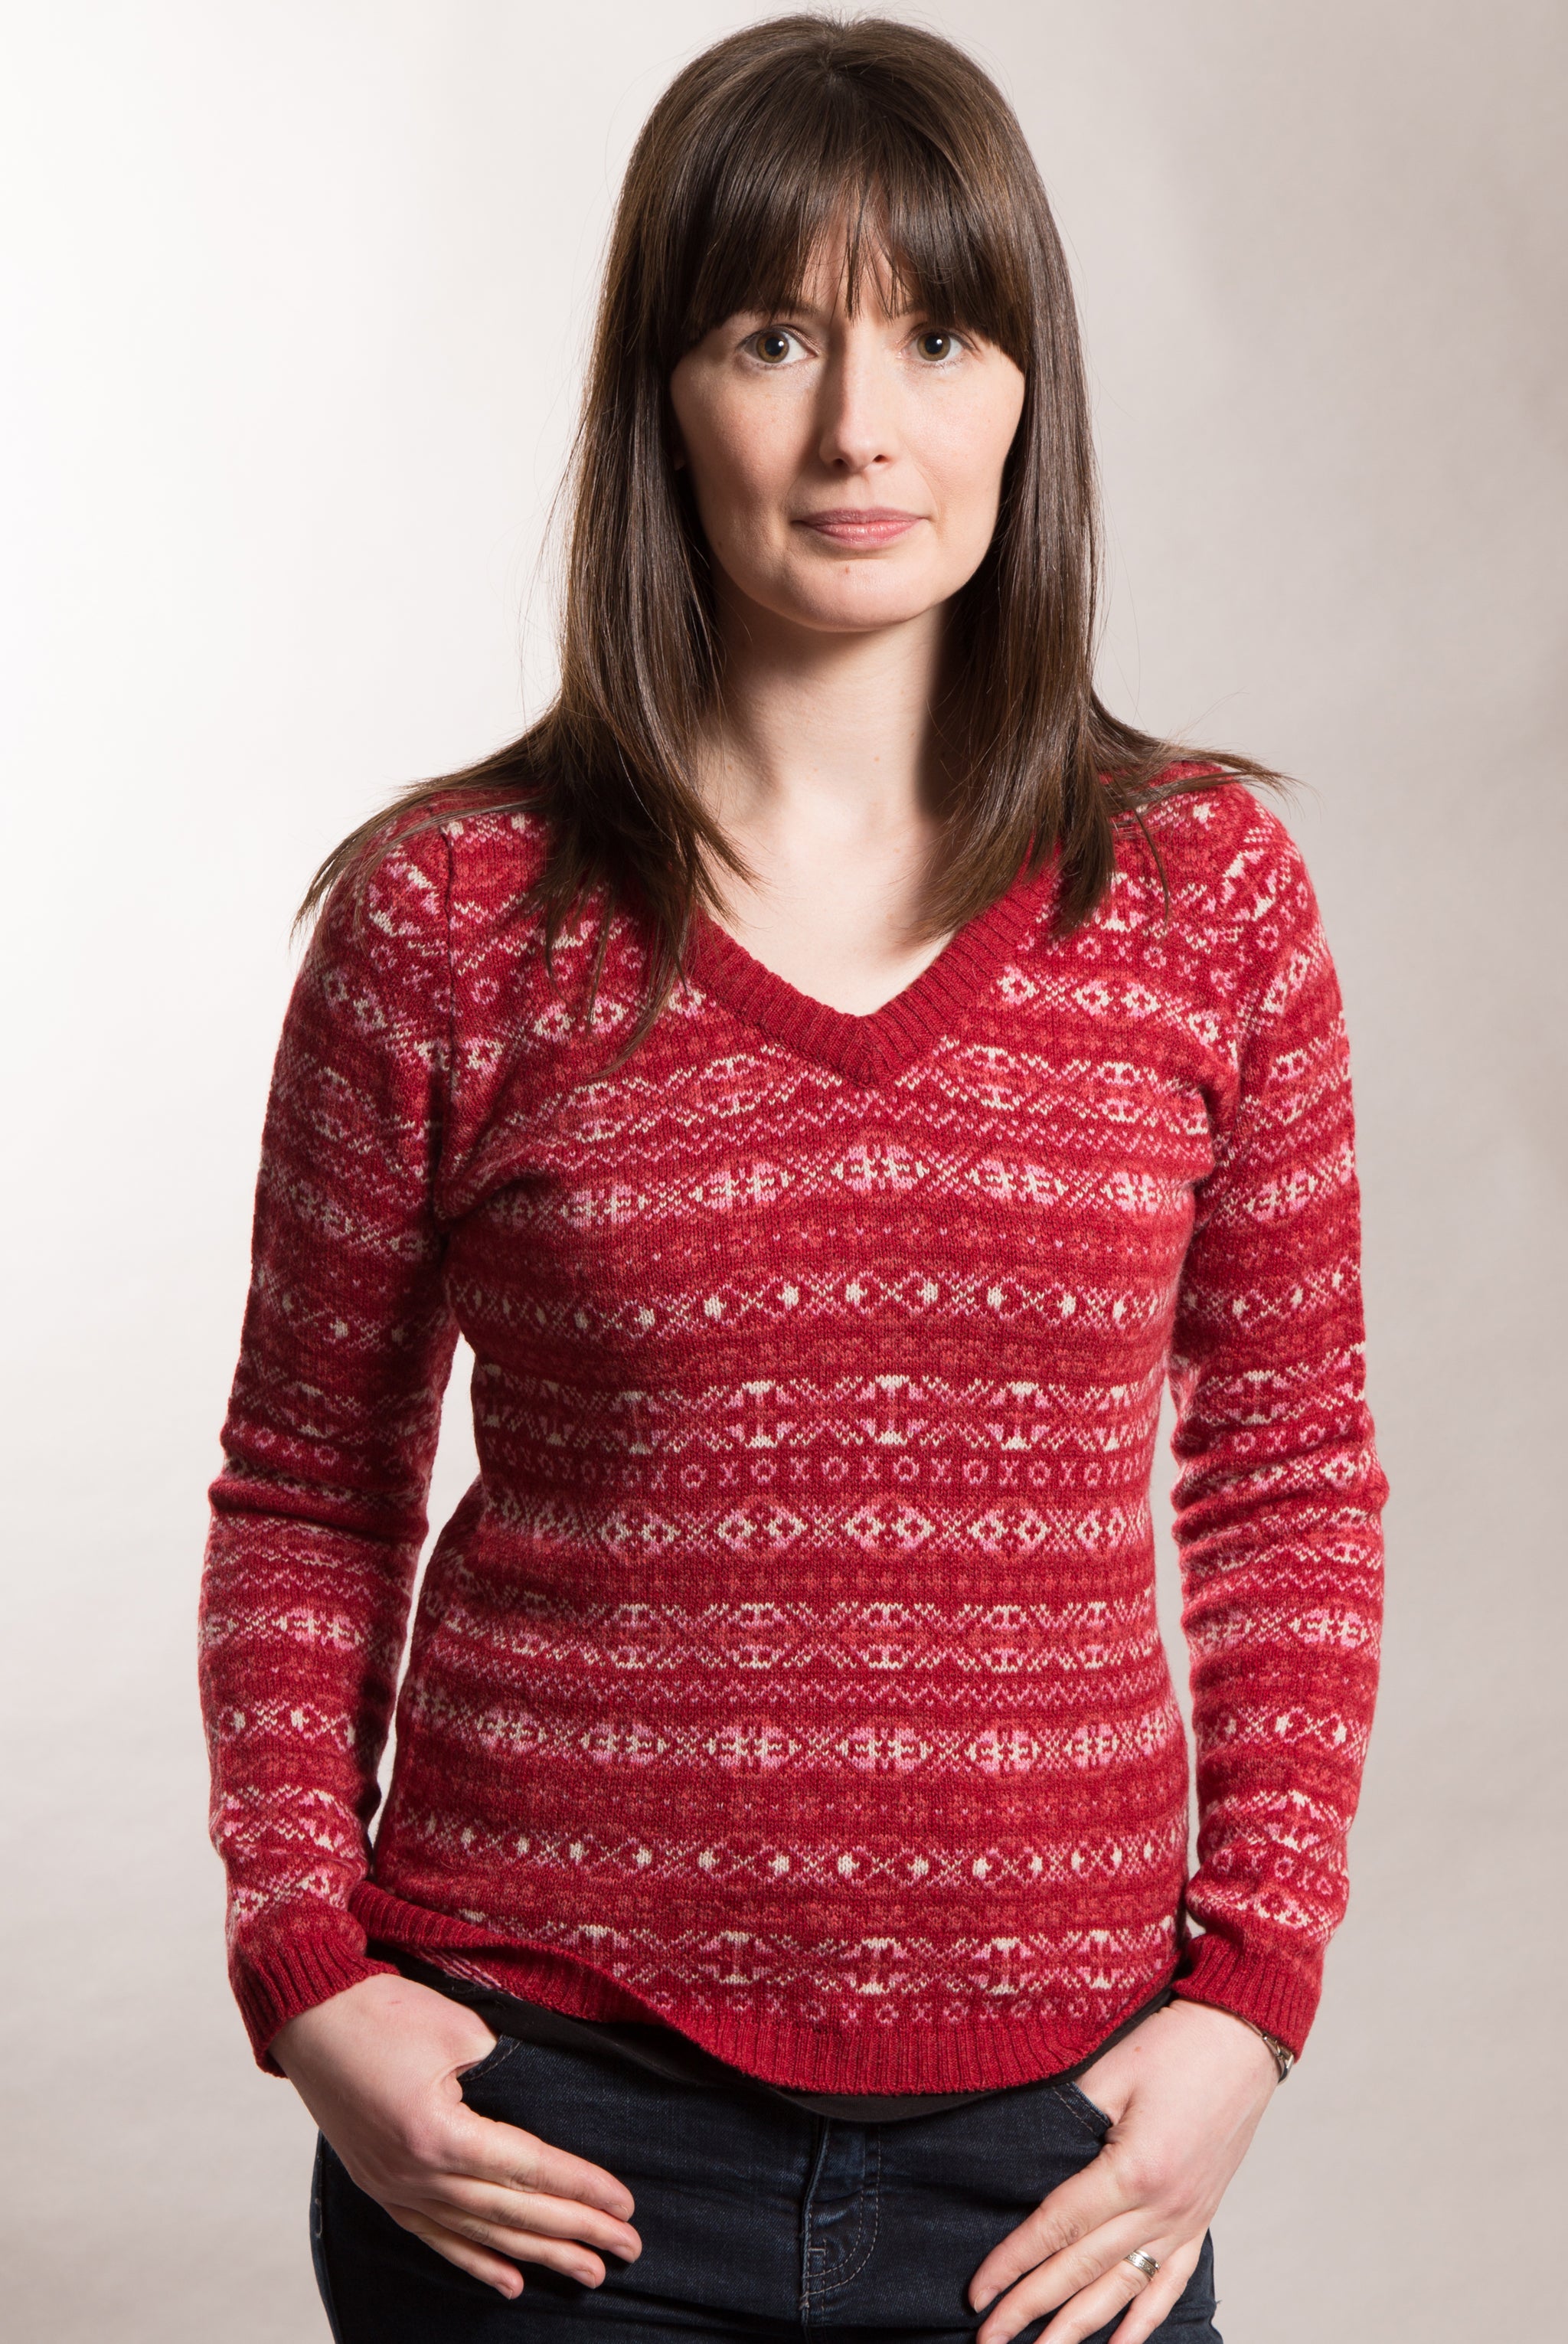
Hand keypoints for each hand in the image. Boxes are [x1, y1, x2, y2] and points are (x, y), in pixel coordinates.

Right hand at [272, 1972, 641, 2299]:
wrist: (308, 2014)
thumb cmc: (384, 2011)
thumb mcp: (460, 2030)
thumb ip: (506, 2076)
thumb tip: (544, 2112)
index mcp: (439, 2135)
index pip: (530, 2170)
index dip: (582, 2188)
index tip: (626, 2206)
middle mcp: (416, 2174)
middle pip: (512, 2212)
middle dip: (576, 2232)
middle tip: (628, 2250)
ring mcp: (394, 2186)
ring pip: (480, 2232)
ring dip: (537, 2254)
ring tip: (588, 2273)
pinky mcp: (380, 2185)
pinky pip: (435, 2235)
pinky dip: (476, 2260)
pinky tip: (511, 2281)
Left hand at [968, 1998, 1278, 2343]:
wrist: (1243, 2036)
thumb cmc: (1176, 2045)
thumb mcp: (1111, 2071)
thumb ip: (1068, 2118)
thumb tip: (1024, 2156)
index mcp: (1133, 2171)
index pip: (1057, 2230)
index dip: (1014, 2264)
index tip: (979, 2293)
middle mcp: (1162, 2208)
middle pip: (1083, 2270)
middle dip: (1032, 2309)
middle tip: (989, 2340)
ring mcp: (1186, 2219)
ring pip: (1124, 2290)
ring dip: (1080, 2328)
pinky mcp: (1202, 2217)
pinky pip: (1171, 2283)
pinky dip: (1144, 2321)